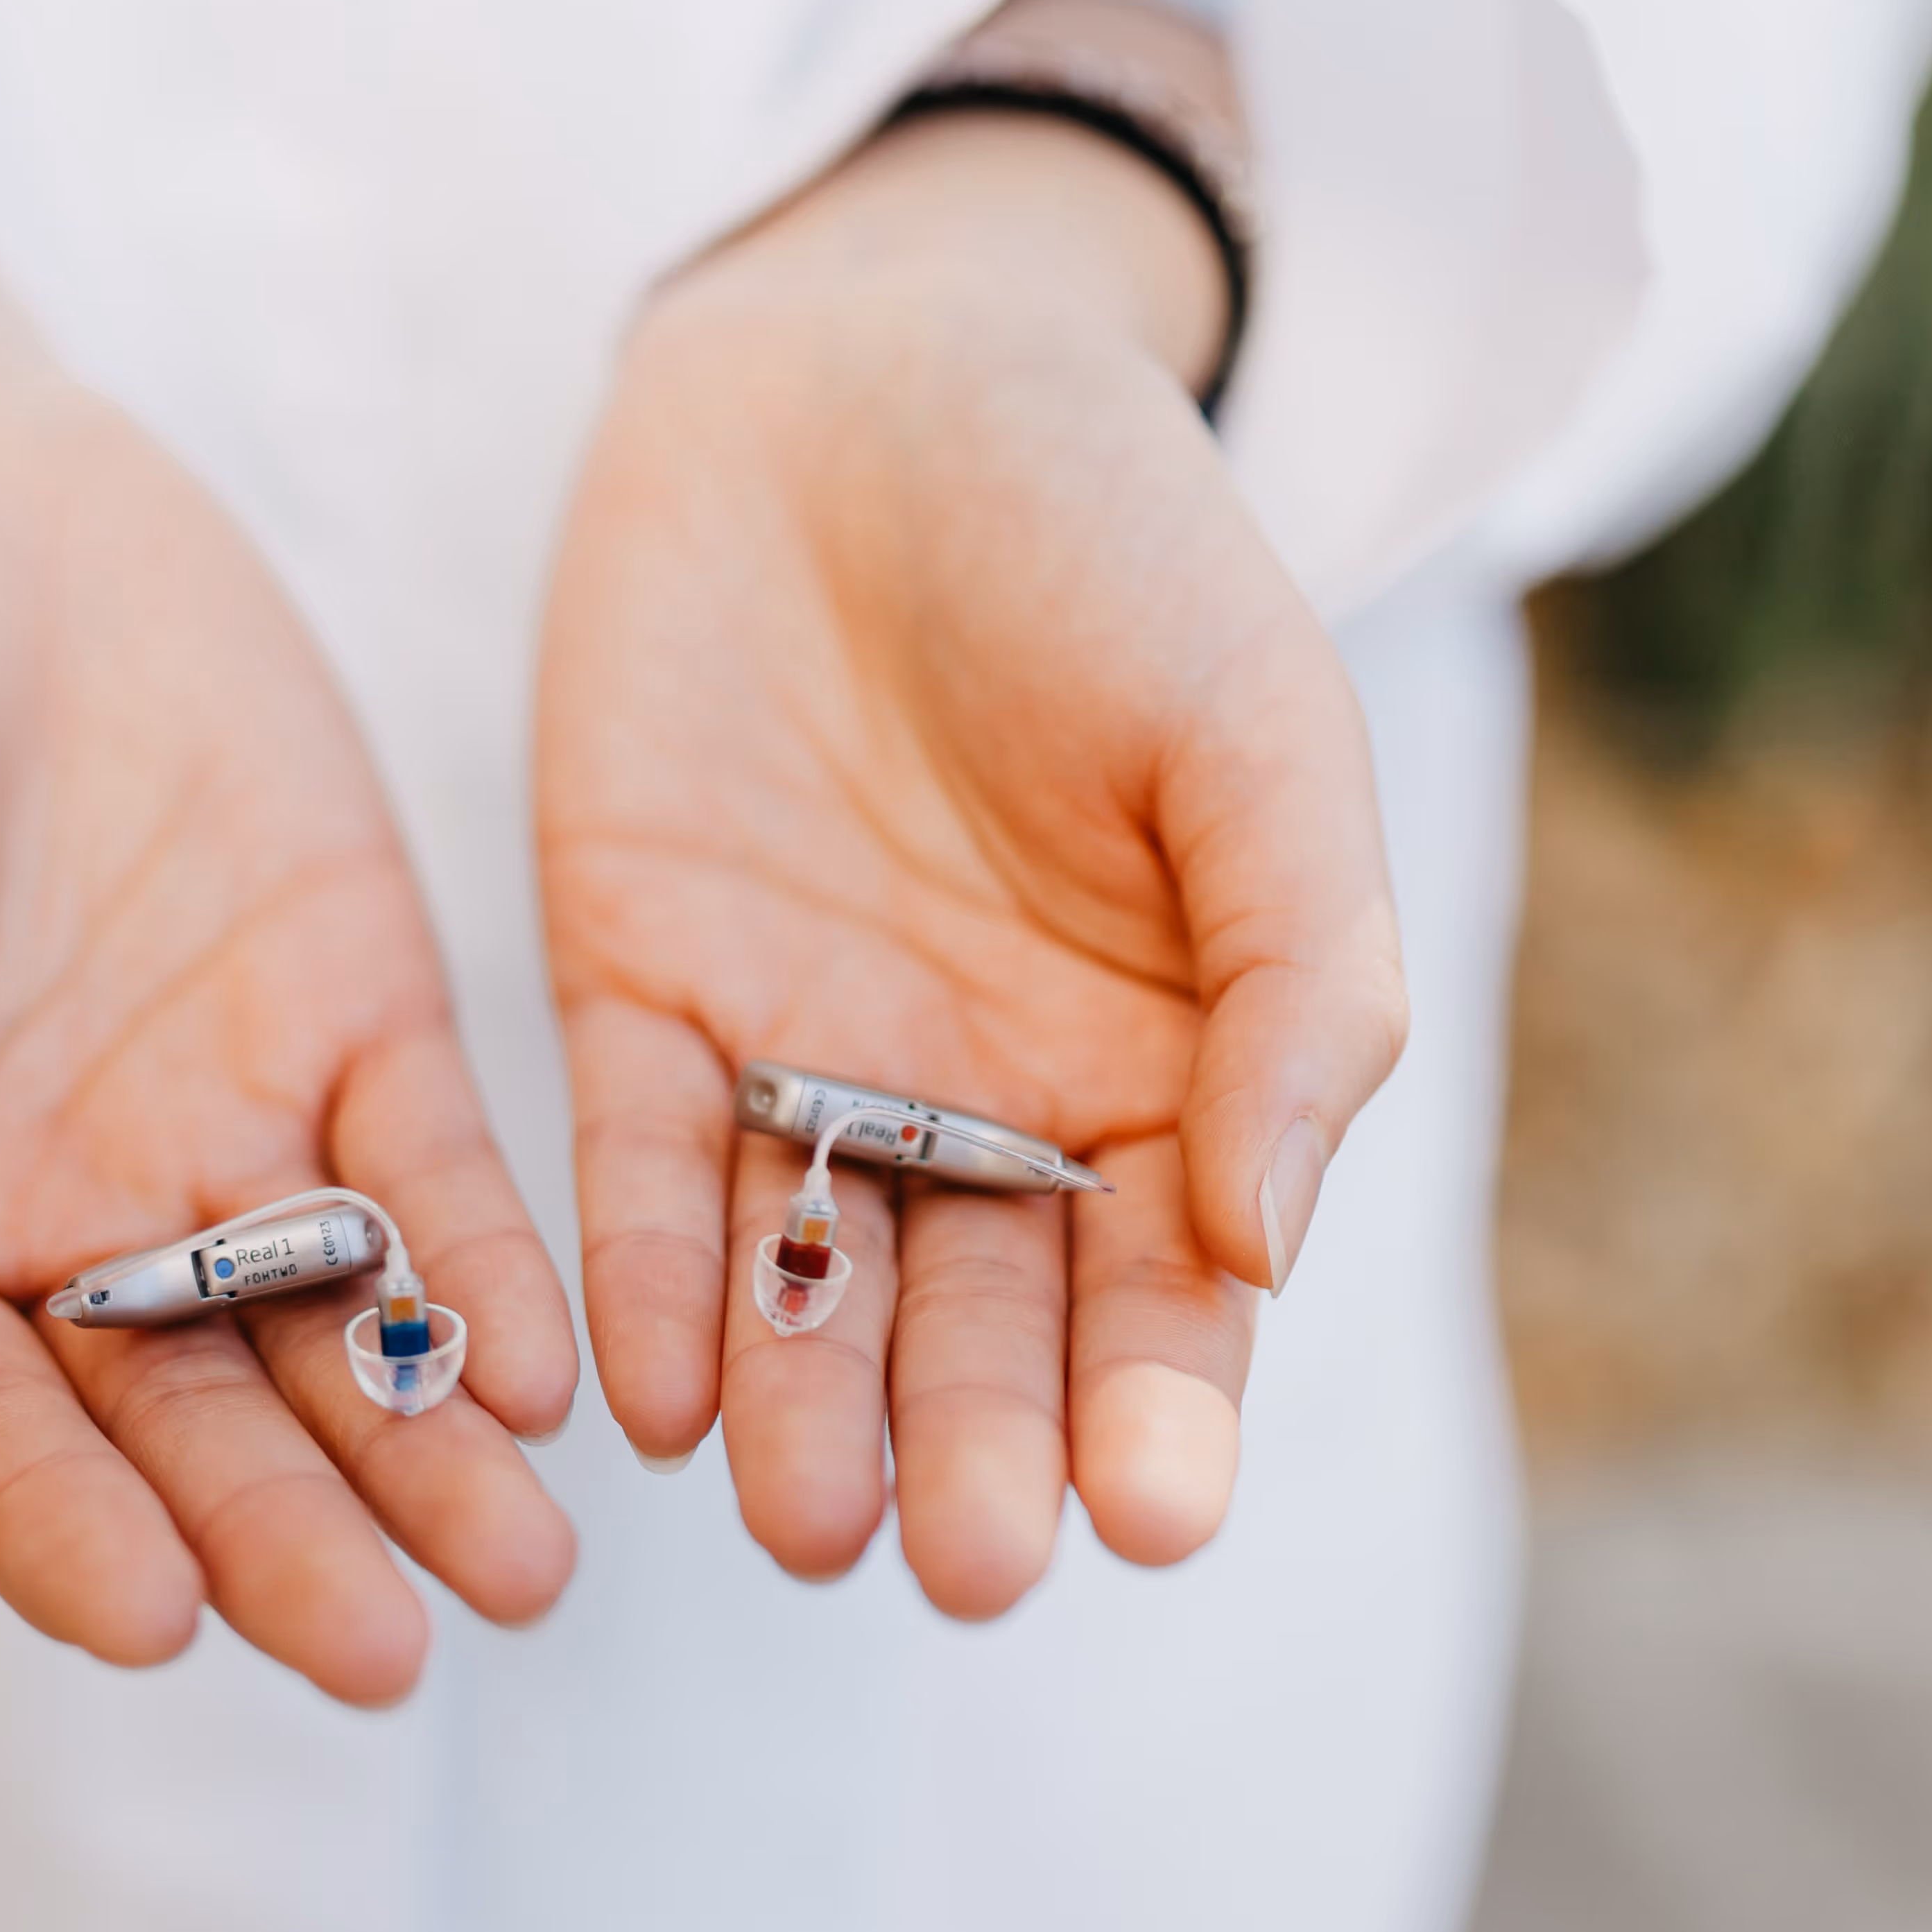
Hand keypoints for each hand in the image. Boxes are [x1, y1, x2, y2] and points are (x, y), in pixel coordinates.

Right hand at [0, 190, 577, 1703]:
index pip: (0, 1443)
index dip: (70, 1535)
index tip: (159, 1621)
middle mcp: (82, 1228)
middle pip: (198, 1428)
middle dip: (295, 1539)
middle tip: (396, 1650)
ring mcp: (232, 1130)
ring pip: (342, 1339)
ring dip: (425, 1453)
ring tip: (519, 1565)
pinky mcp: (364, 1015)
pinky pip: (437, 1176)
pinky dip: (486, 1271)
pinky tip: (538, 1366)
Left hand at [535, 113, 1406, 1611]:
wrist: (874, 367)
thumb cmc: (1110, 538)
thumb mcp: (1255, 731)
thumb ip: (1293, 980)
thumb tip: (1265, 1245)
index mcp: (1162, 1064)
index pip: (1169, 1290)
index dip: (1162, 1404)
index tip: (1146, 1514)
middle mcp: (980, 1101)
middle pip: (978, 1321)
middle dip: (972, 1445)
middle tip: (961, 1563)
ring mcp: (805, 1057)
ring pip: (803, 1282)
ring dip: (800, 1409)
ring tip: (801, 1522)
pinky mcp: (639, 991)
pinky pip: (640, 1168)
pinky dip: (642, 1278)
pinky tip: (643, 1393)